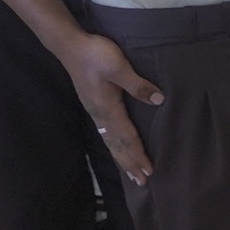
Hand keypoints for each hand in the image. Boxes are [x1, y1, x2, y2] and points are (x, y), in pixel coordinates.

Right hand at [57, 31, 165, 185]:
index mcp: (108, 109)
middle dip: (130, 164)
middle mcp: (100, 115)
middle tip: (142, 183)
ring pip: (111, 142)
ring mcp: (95, 112)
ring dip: (122, 158)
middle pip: (117, 146)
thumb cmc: (95, 54)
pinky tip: (117, 149)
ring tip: (132, 174)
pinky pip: (106, 134)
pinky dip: (114, 147)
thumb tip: (159, 100)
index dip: (138, 155)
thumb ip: (137, 85)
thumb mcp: (118, 67)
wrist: (70, 46)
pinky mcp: (94, 106)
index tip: (149, 171)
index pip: (127, 138)